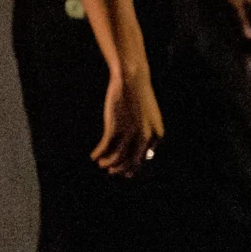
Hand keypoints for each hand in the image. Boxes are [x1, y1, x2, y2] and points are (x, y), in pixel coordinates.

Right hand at [93, 63, 164, 177]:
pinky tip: (94, 155)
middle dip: (120, 169)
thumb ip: (148, 134)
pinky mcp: (115, 128)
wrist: (132, 78)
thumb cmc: (140, 97)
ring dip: (108, 163)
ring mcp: (131, 133)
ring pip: (118, 157)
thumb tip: (144, 154)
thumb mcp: (149, 118)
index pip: (144, 158)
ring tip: (101, 163)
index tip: (125, 172)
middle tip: (111, 171)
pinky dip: (99, 153)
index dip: (133, 167)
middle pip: (132, 161)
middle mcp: (146, 137)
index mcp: (157, 135)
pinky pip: (105, 147)